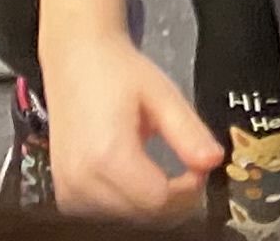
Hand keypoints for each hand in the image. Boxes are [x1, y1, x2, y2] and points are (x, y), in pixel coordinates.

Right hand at [44, 31, 221, 223]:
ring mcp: (69, 191)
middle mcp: (82, 180)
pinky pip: (106, 214)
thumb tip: (214, 161)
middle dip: (174, 199)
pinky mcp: (65, 194)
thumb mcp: (162, 95)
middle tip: (187, 169)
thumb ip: (188, 132)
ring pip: (126, 218)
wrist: (75, 61)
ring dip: (152, 203)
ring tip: (161, 169)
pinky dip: (129, 203)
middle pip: (143, 215)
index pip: (157, 201)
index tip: (198, 169)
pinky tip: (138, 177)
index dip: (187, 191)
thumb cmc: (117, 72)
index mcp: (107, 155)